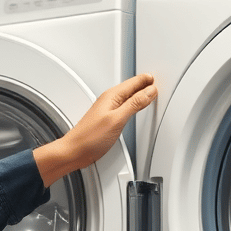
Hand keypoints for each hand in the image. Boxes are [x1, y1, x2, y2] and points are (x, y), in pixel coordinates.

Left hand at [34, 73, 156, 186]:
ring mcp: (107, 109)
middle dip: (143, 84)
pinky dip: (132, 104)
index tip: (156, 79)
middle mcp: (109, 100)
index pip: (133, 83)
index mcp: (111, 96)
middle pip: (131, 88)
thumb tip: (149, 92)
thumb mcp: (117, 119)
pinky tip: (134, 107)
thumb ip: (134, 104)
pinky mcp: (107, 119)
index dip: (146, 80)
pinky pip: (123, 106)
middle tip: (155, 82)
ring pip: (127, 96)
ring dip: (138, 93)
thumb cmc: (90, 137)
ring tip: (148, 92)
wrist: (74, 151)